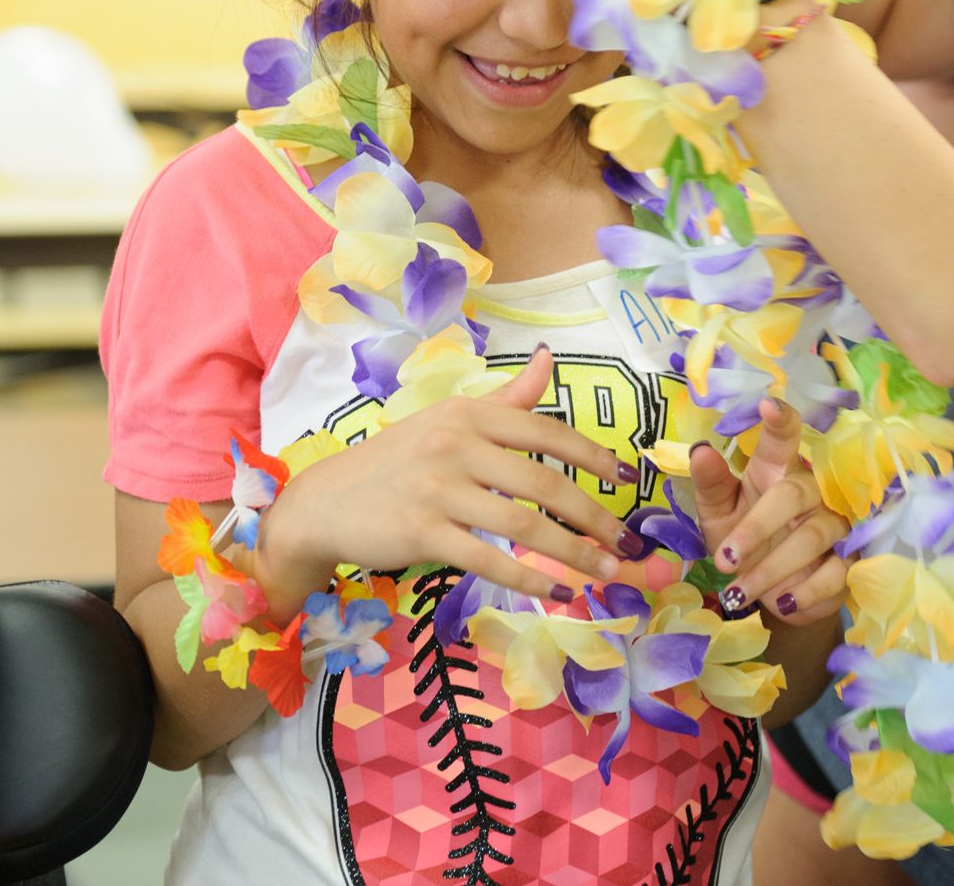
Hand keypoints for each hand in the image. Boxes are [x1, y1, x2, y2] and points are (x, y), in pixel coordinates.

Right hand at [254, 348, 639, 616]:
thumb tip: (548, 358)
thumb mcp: (447, 419)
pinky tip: (558, 594)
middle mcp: (455, 444)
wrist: (325, 503)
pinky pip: (488, 560)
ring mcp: (437, 490)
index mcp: (467, 413)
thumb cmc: (395, 462)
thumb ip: (504, 399)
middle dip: (593, 516)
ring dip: (572, 554)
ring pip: (522, 526)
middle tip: (626, 544)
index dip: (593, 456)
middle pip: (543, 482)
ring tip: (604, 574)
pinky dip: (529, 580)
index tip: (628, 480)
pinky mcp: (421, 533)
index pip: (545, 430)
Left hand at [690, 397, 848, 625]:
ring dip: (772, 569)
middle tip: (724, 560)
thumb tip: (700, 451)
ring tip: (739, 593)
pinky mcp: (850, 560)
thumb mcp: (719, 514)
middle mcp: (811, 490)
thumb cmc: (744, 541)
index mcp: (776, 470)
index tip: (768, 406)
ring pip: (813, 537)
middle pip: (793, 494)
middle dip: (757, 528)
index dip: (781, 422)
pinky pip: (836, 572)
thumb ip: (711, 485)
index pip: (783, 439)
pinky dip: (808, 591)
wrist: (773, 592)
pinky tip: (783, 603)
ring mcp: (836, 523)